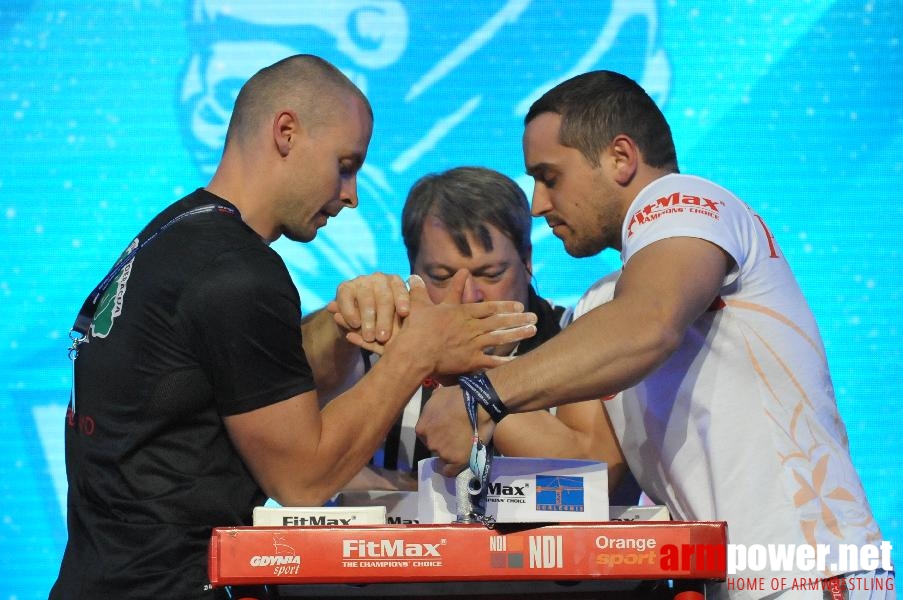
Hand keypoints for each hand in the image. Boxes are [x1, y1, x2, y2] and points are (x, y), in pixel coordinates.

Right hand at [327, 272, 409, 345]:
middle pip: (384, 298)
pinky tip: (355, 325)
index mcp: (396, 283)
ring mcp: (361, 282)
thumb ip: (407, 310)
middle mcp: (379, 279)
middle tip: (383, 337)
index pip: (400, 289)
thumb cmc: (386, 321)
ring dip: (368, 320)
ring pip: (366, 301)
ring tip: (369, 337)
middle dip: (384, 319)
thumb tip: (415, 286)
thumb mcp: (399, 318)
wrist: (358, 323)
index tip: (404, 313)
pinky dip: (350, 313)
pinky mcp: (345, 288)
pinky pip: (347, 300)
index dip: (402, 301)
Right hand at [384, 272, 535, 373]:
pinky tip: (519, 360)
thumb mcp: (419, 305)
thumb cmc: (417, 328)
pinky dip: (506, 361)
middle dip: (518, 318)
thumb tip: (413, 277)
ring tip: (533, 330)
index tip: (518, 305)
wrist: (416, 352)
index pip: (488, 307)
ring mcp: (473, 343)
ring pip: (500, 337)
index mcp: (462, 312)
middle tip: (533, 316)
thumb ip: (419, 291)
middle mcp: (472, 326)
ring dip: (518, 333)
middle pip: (499, 320)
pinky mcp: (471, 361)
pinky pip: (492, 362)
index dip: (505, 306)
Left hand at [415, 384, 497, 476]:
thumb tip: (435, 409)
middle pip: (434, 447)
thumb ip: (431, 407)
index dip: (436, 434)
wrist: (478, 403)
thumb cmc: (459, 395)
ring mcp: (442, 452)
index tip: (445, 432)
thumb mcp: (437, 395)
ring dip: (451, 453)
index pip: (426, 436)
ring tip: (464, 445)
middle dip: (443, 442)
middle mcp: (429, 442)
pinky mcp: (456, 460)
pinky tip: (458, 465)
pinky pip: (450, 471)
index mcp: (421, 428)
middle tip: (456, 437)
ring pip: (443, 458)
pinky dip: (452, 470)